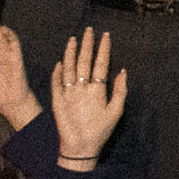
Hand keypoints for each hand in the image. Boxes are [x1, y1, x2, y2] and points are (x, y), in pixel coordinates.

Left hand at [49, 26, 129, 166]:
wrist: (78, 148)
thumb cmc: (100, 131)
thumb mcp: (116, 112)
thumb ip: (120, 91)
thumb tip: (122, 71)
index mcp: (97, 91)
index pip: (101, 63)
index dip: (103, 48)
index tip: (105, 35)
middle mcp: (81, 89)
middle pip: (84, 61)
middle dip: (87, 44)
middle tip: (88, 30)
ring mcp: (67, 94)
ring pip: (68, 68)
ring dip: (70, 52)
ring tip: (73, 39)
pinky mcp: (56, 101)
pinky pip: (56, 82)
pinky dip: (57, 71)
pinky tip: (60, 62)